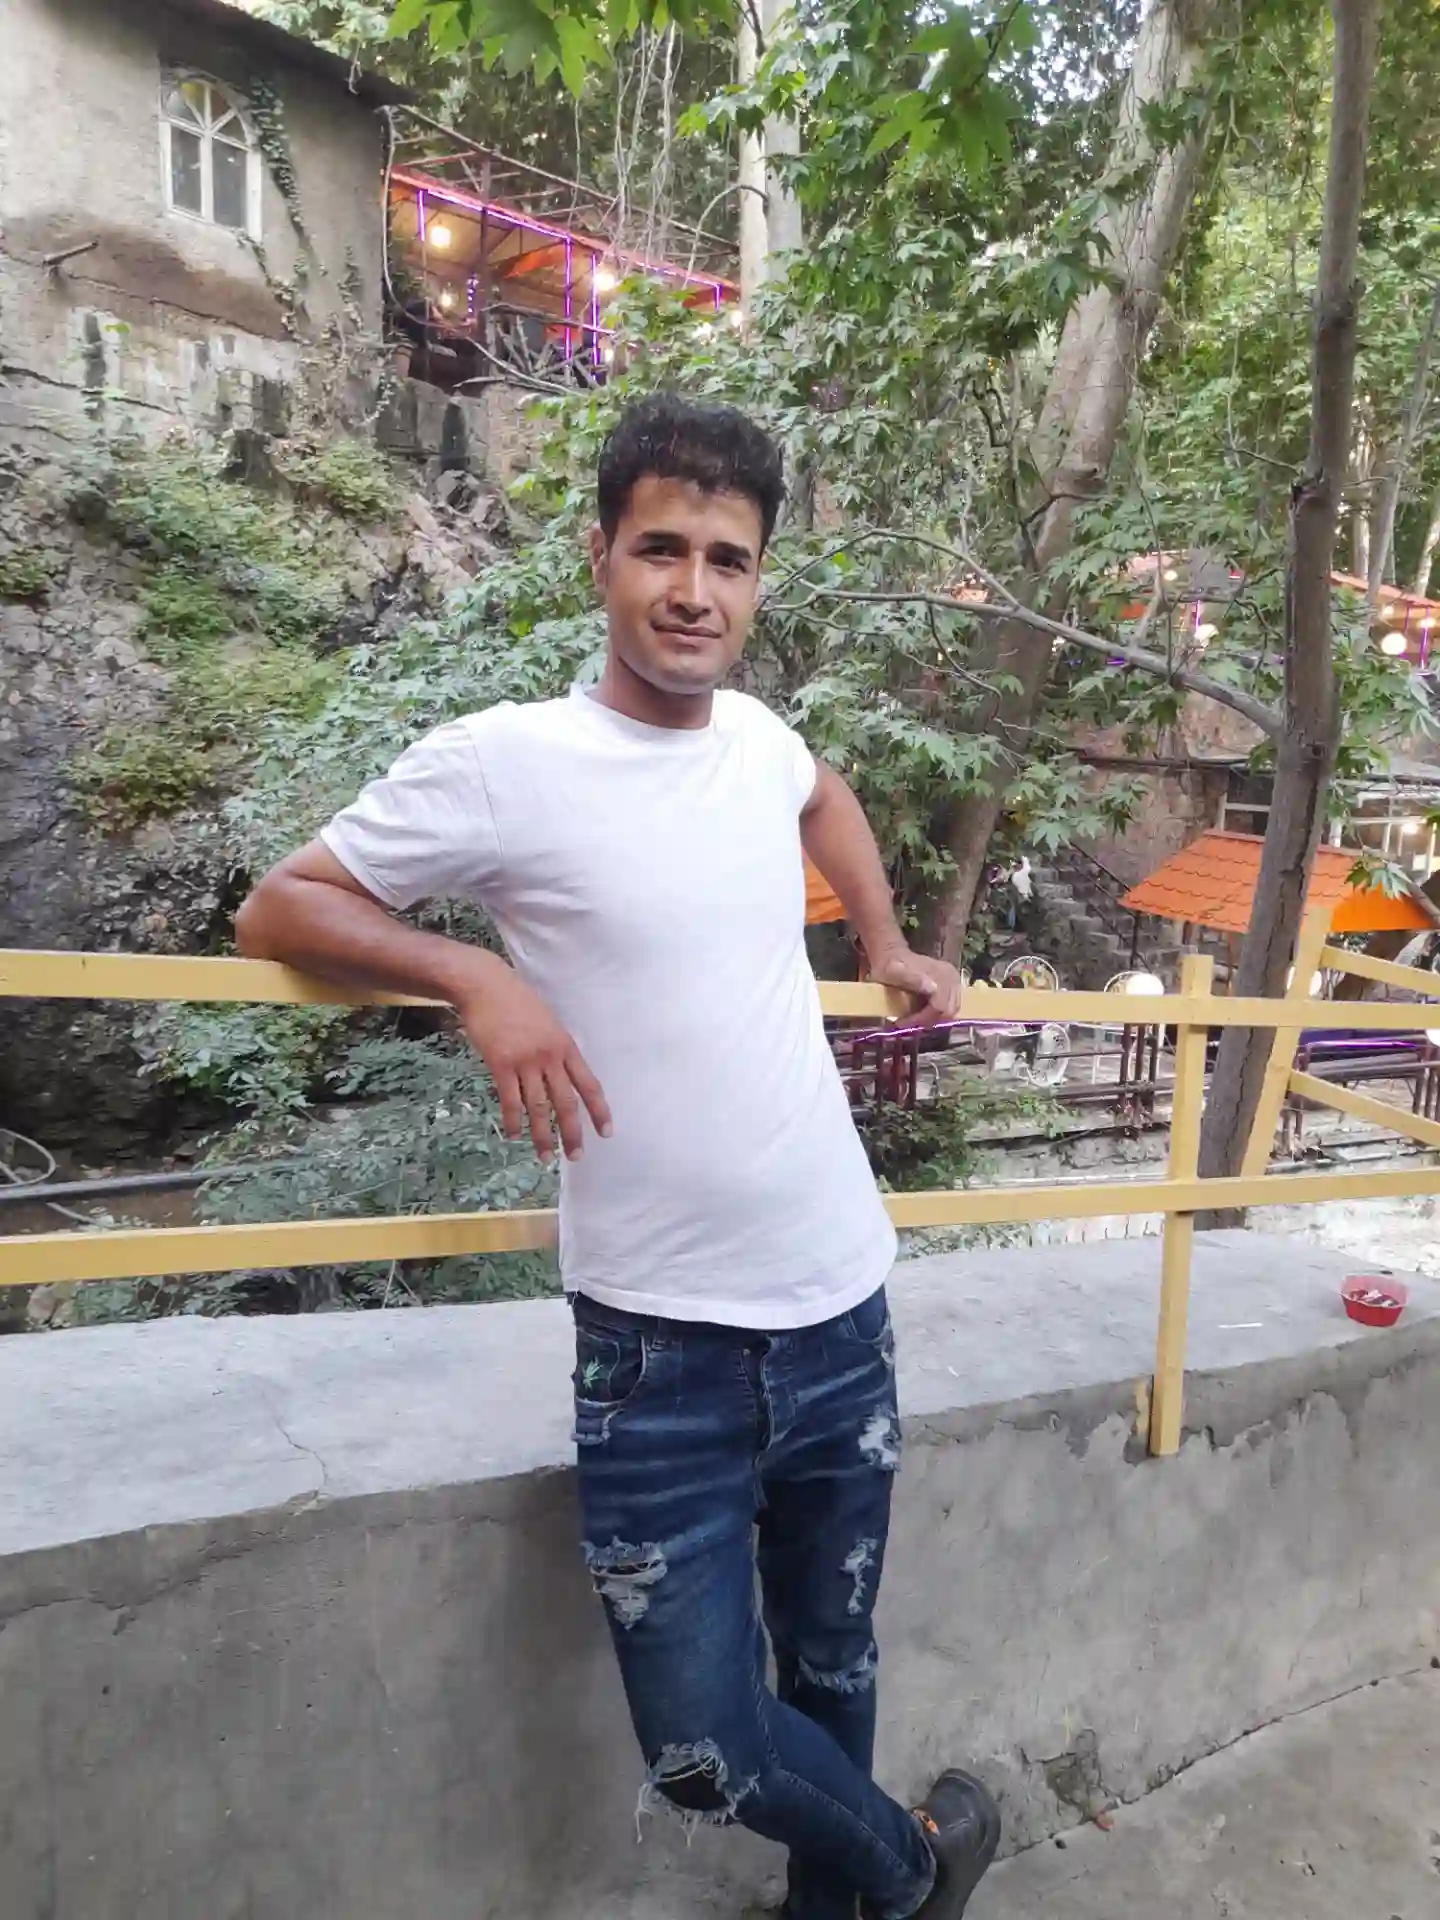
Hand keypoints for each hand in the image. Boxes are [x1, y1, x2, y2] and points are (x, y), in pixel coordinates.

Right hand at [454, 956, 611, 1162]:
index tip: (606, 1133)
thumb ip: (555, 1049)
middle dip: (572, 1133)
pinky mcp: (501, 1064)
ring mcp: (526, 1061)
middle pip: (566, 1103)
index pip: (589, 1085)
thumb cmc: (516, 1001)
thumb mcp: (547, 1022)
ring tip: (545, 1157)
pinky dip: (513, 1120)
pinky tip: (514, 1135)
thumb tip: (559, 1075)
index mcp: (566, 1046)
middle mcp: (550, 1057)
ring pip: (539, 1107)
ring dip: (542, 1135)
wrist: (486, 985)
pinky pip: (510, 1100)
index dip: (599, 1111)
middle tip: (575, 1156)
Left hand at [867, 946, 961, 1028]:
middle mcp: (951, 977)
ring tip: (913, 1018)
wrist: (891, 955)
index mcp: (940, 974)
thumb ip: (912, 978)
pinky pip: (950, 1007)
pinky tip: (922, 1012)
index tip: (903, 1022)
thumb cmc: (890, 966)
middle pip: (947, 1012)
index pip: (940, 1008)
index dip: (922, 1019)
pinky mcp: (953, 986)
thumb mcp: (894, 971)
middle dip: (927, 1020)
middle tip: (908, 1022)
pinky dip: (937, 1014)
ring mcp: (954, 981)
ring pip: (950, 1012)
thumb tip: (933, 989)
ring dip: (932, 1019)